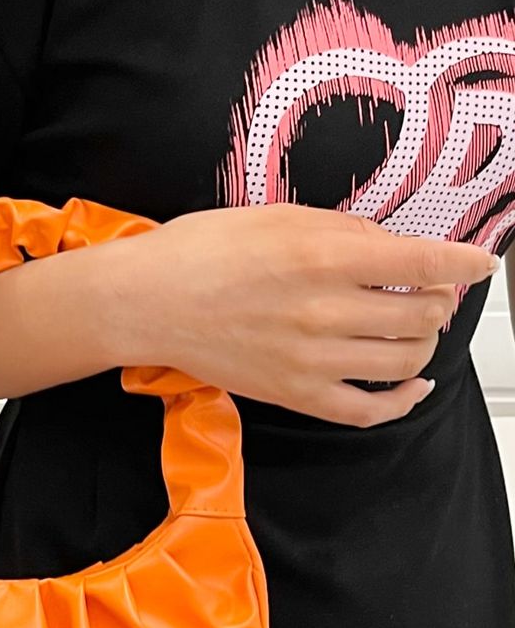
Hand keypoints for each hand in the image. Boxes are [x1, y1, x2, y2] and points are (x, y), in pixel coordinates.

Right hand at [120, 203, 498, 426]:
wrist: (148, 302)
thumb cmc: (199, 253)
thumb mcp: (277, 216)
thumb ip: (342, 230)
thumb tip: (388, 247)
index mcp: (324, 257)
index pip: (424, 265)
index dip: (465, 264)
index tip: (480, 263)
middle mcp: (325, 311)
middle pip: (424, 314)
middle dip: (439, 300)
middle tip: (428, 291)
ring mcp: (312, 359)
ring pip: (406, 360)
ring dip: (424, 343)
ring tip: (413, 328)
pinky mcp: (295, 394)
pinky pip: (368, 411)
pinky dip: (402, 402)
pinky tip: (413, 386)